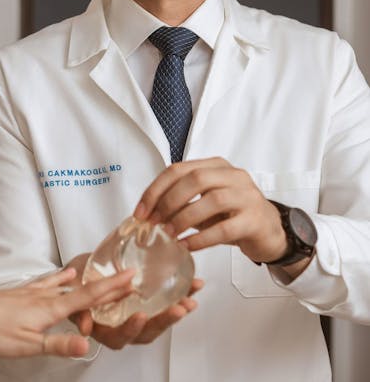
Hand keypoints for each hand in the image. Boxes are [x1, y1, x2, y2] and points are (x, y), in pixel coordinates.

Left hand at [0, 267, 134, 357]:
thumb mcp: (27, 345)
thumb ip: (59, 345)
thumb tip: (88, 346)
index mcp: (49, 309)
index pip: (88, 298)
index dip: (112, 288)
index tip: (132, 277)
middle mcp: (43, 296)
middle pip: (82, 290)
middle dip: (107, 285)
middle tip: (129, 277)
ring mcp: (31, 293)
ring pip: (66, 285)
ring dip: (88, 281)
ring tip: (104, 275)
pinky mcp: (20, 294)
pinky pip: (48, 283)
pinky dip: (61, 278)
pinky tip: (65, 274)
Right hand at [77, 278, 202, 348]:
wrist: (83, 267)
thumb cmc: (76, 280)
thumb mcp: (72, 286)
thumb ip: (78, 305)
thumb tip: (84, 327)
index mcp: (102, 326)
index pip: (118, 336)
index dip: (130, 329)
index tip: (140, 316)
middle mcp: (122, 325)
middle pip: (145, 332)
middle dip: (164, 321)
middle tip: (178, 308)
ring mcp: (136, 315)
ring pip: (159, 321)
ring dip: (177, 312)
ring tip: (190, 300)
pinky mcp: (148, 303)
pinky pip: (167, 305)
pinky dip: (182, 296)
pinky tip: (194, 285)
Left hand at [134, 157, 287, 262]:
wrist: (270, 231)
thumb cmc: (231, 214)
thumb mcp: (203, 200)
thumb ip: (180, 200)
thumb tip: (148, 212)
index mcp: (216, 166)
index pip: (178, 170)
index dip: (155, 190)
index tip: (140, 211)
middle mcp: (233, 176)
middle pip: (194, 180)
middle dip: (168, 201)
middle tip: (153, 222)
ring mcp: (247, 196)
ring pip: (211, 201)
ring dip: (184, 218)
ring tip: (169, 234)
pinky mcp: (254, 220)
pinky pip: (224, 229)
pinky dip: (201, 238)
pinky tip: (187, 246)